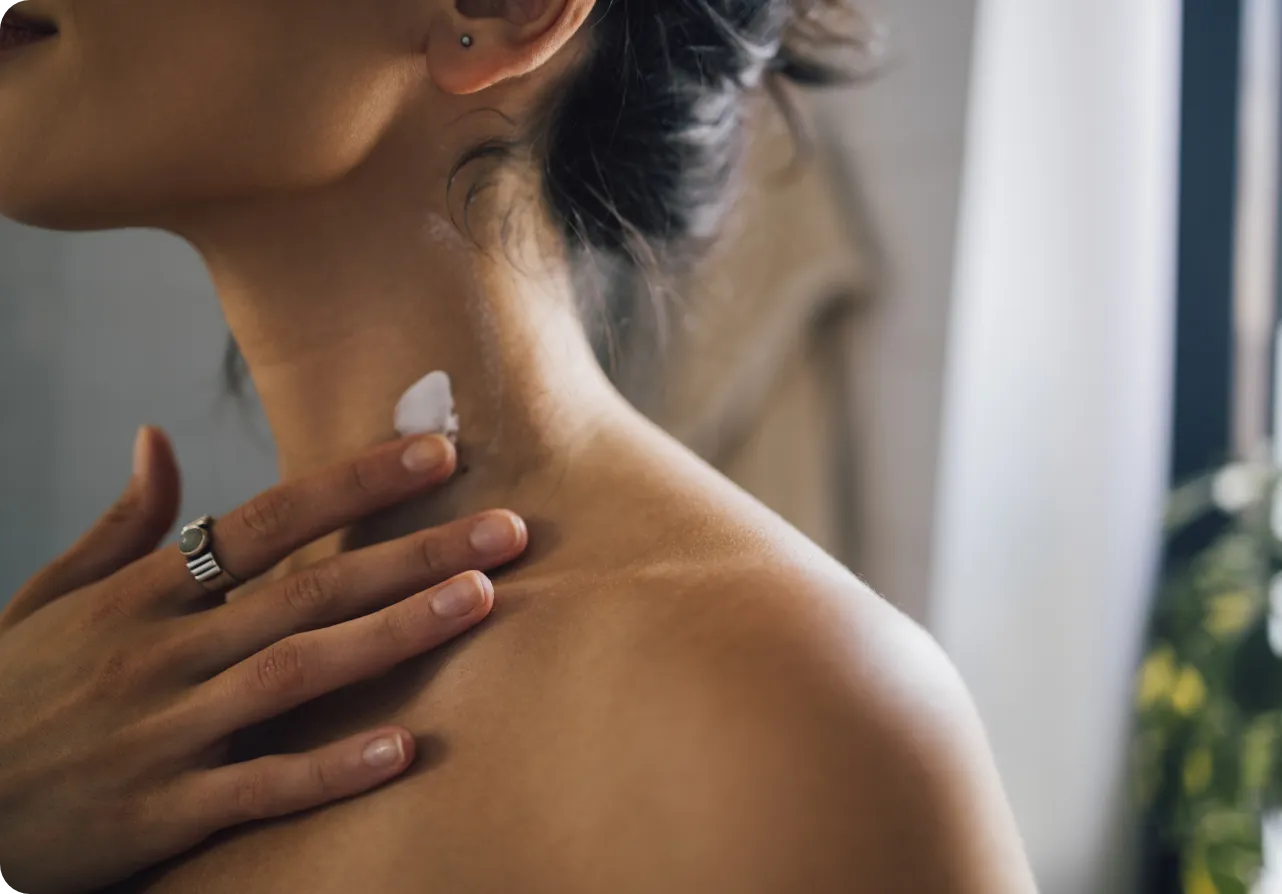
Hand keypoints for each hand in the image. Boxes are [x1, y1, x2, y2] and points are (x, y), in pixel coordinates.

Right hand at [0, 426, 527, 893]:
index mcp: (143, 592)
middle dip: (414, 552)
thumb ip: (119, 524)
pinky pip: (261, 788)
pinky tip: (402, 748)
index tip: (436, 452)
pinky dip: (331, 769)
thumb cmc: (8, 694)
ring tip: (476, 601)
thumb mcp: (48, 598)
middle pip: (310, 587)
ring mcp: (166, 732)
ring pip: (298, 672)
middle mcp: (164, 650)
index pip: (269, 517)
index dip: (356, 481)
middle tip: (507, 528)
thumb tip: (157, 437)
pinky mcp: (163, 812)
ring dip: (393, 635)